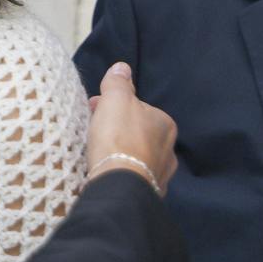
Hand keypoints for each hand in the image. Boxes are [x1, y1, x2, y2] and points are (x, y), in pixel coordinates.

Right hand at [85, 62, 177, 195]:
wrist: (119, 184)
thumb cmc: (119, 138)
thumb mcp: (115, 100)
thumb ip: (118, 83)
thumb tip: (122, 68)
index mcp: (164, 124)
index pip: (138, 109)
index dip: (113, 106)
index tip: (93, 108)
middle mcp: (169, 149)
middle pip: (138, 133)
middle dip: (118, 128)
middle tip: (93, 130)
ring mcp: (160, 174)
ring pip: (138, 156)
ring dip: (122, 151)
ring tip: (99, 153)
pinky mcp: (148, 193)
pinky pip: (134, 176)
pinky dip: (122, 171)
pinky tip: (109, 171)